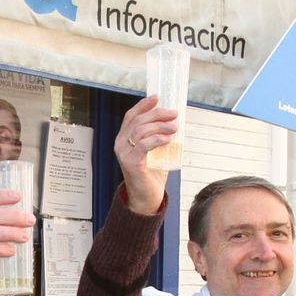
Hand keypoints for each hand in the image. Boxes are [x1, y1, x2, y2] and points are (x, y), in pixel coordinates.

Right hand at [115, 96, 177, 214]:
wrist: (147, 197)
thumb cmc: (152, 174)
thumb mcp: (156, 150)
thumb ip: (159, 136)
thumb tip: (173, 120)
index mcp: (124, 138)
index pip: (131, 116)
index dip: (143, 105)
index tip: (158, 97)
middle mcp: (120, 144)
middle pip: (138, 121)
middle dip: (157, 114)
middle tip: (173, 114)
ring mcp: (124, 153)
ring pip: (140, 131)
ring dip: (160, 126)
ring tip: (174, 127)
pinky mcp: (131, 163)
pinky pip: (144, 145)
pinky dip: (157, 139)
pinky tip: (168, 138)